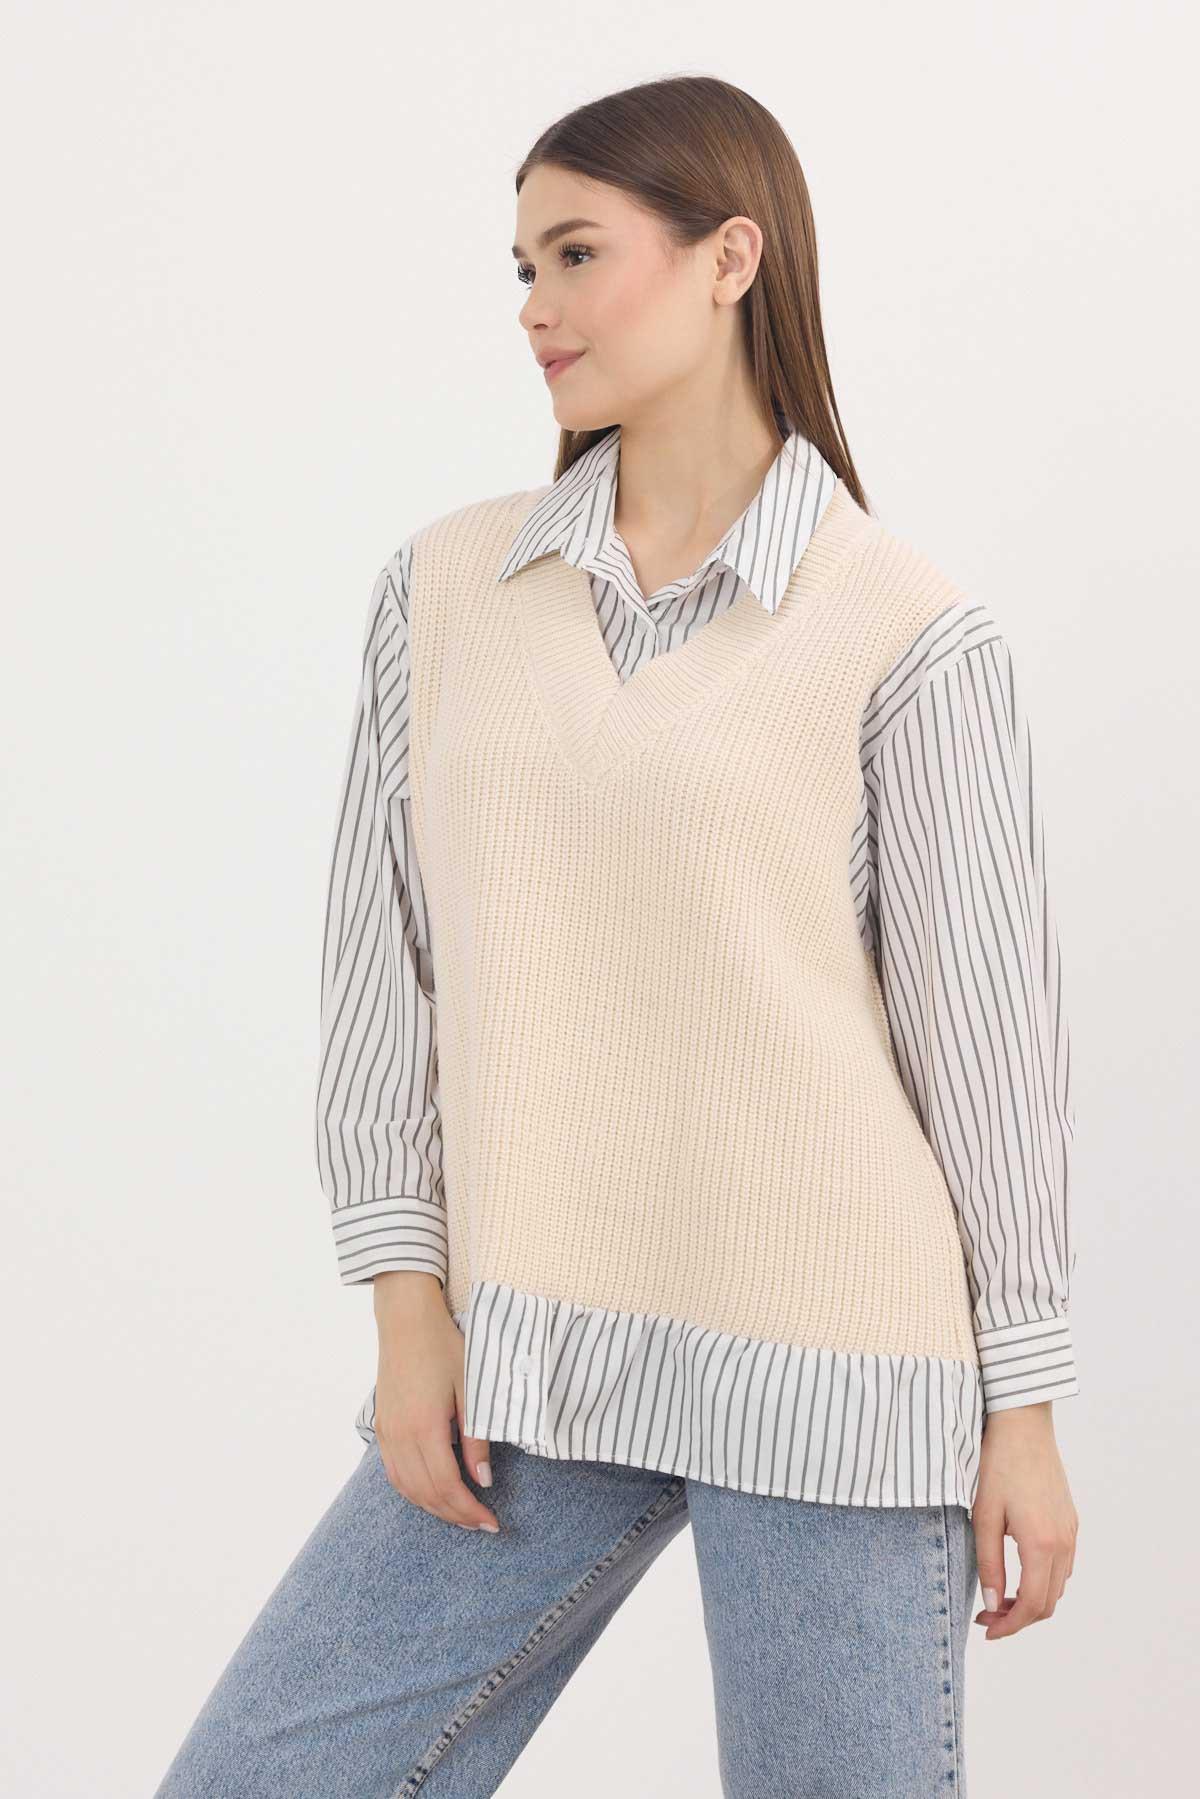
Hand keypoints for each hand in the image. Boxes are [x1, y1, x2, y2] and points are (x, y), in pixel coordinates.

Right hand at [371, 1271, 500, 1533]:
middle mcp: (401, 1437)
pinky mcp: (382, 1428)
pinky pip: (395, 1474)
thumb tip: (483, 1481)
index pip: (448, 1487)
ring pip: (408, 1489)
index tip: (492, 1523)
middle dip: (456, 1516)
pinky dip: (415, 1492)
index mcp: (425, 1428)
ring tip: (461, 1513)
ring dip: (435, 1508)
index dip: (470, 1511)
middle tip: (482, 1524)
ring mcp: (387, 1434)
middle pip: (426, 1495)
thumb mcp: (471, 1390)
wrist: (406, 1320)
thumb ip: (475, 1439)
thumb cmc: (444, 1347)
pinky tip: (433, 1493)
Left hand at [971, 1402, 1077, 1639]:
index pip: (1033, 1605)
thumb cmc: (999, 1464)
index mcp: (1042, 1543)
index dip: (1010, 1625)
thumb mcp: (984, 1515)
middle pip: (1049, 1602)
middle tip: (987, 1615)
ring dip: (1032, 1599)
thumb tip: (993, 1603)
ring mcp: (1071, 1531)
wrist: (1024, 1424)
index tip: (987, 1629)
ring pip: (1058, 1586)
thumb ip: (989, 1563)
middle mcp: (1064, 1542)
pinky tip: (1018, 1570)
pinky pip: (1063, 1565)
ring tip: (999, 1594)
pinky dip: (1043, 1579)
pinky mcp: (1071, 1520)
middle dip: (1019, 1617)